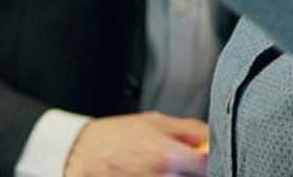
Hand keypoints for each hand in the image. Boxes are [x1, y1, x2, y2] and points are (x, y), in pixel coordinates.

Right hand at [64, 113, 209, 176]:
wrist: (80, 154)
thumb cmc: (114, 136)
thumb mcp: (154, 122)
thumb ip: (189, 129)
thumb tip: (211, 137)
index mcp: (168, 156)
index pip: (206, 166)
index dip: (206, 160)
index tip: (201, 157)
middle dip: (191, 170)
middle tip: (180, 162)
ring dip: (175, 175)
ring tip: (160, 167)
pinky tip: (150, 173)